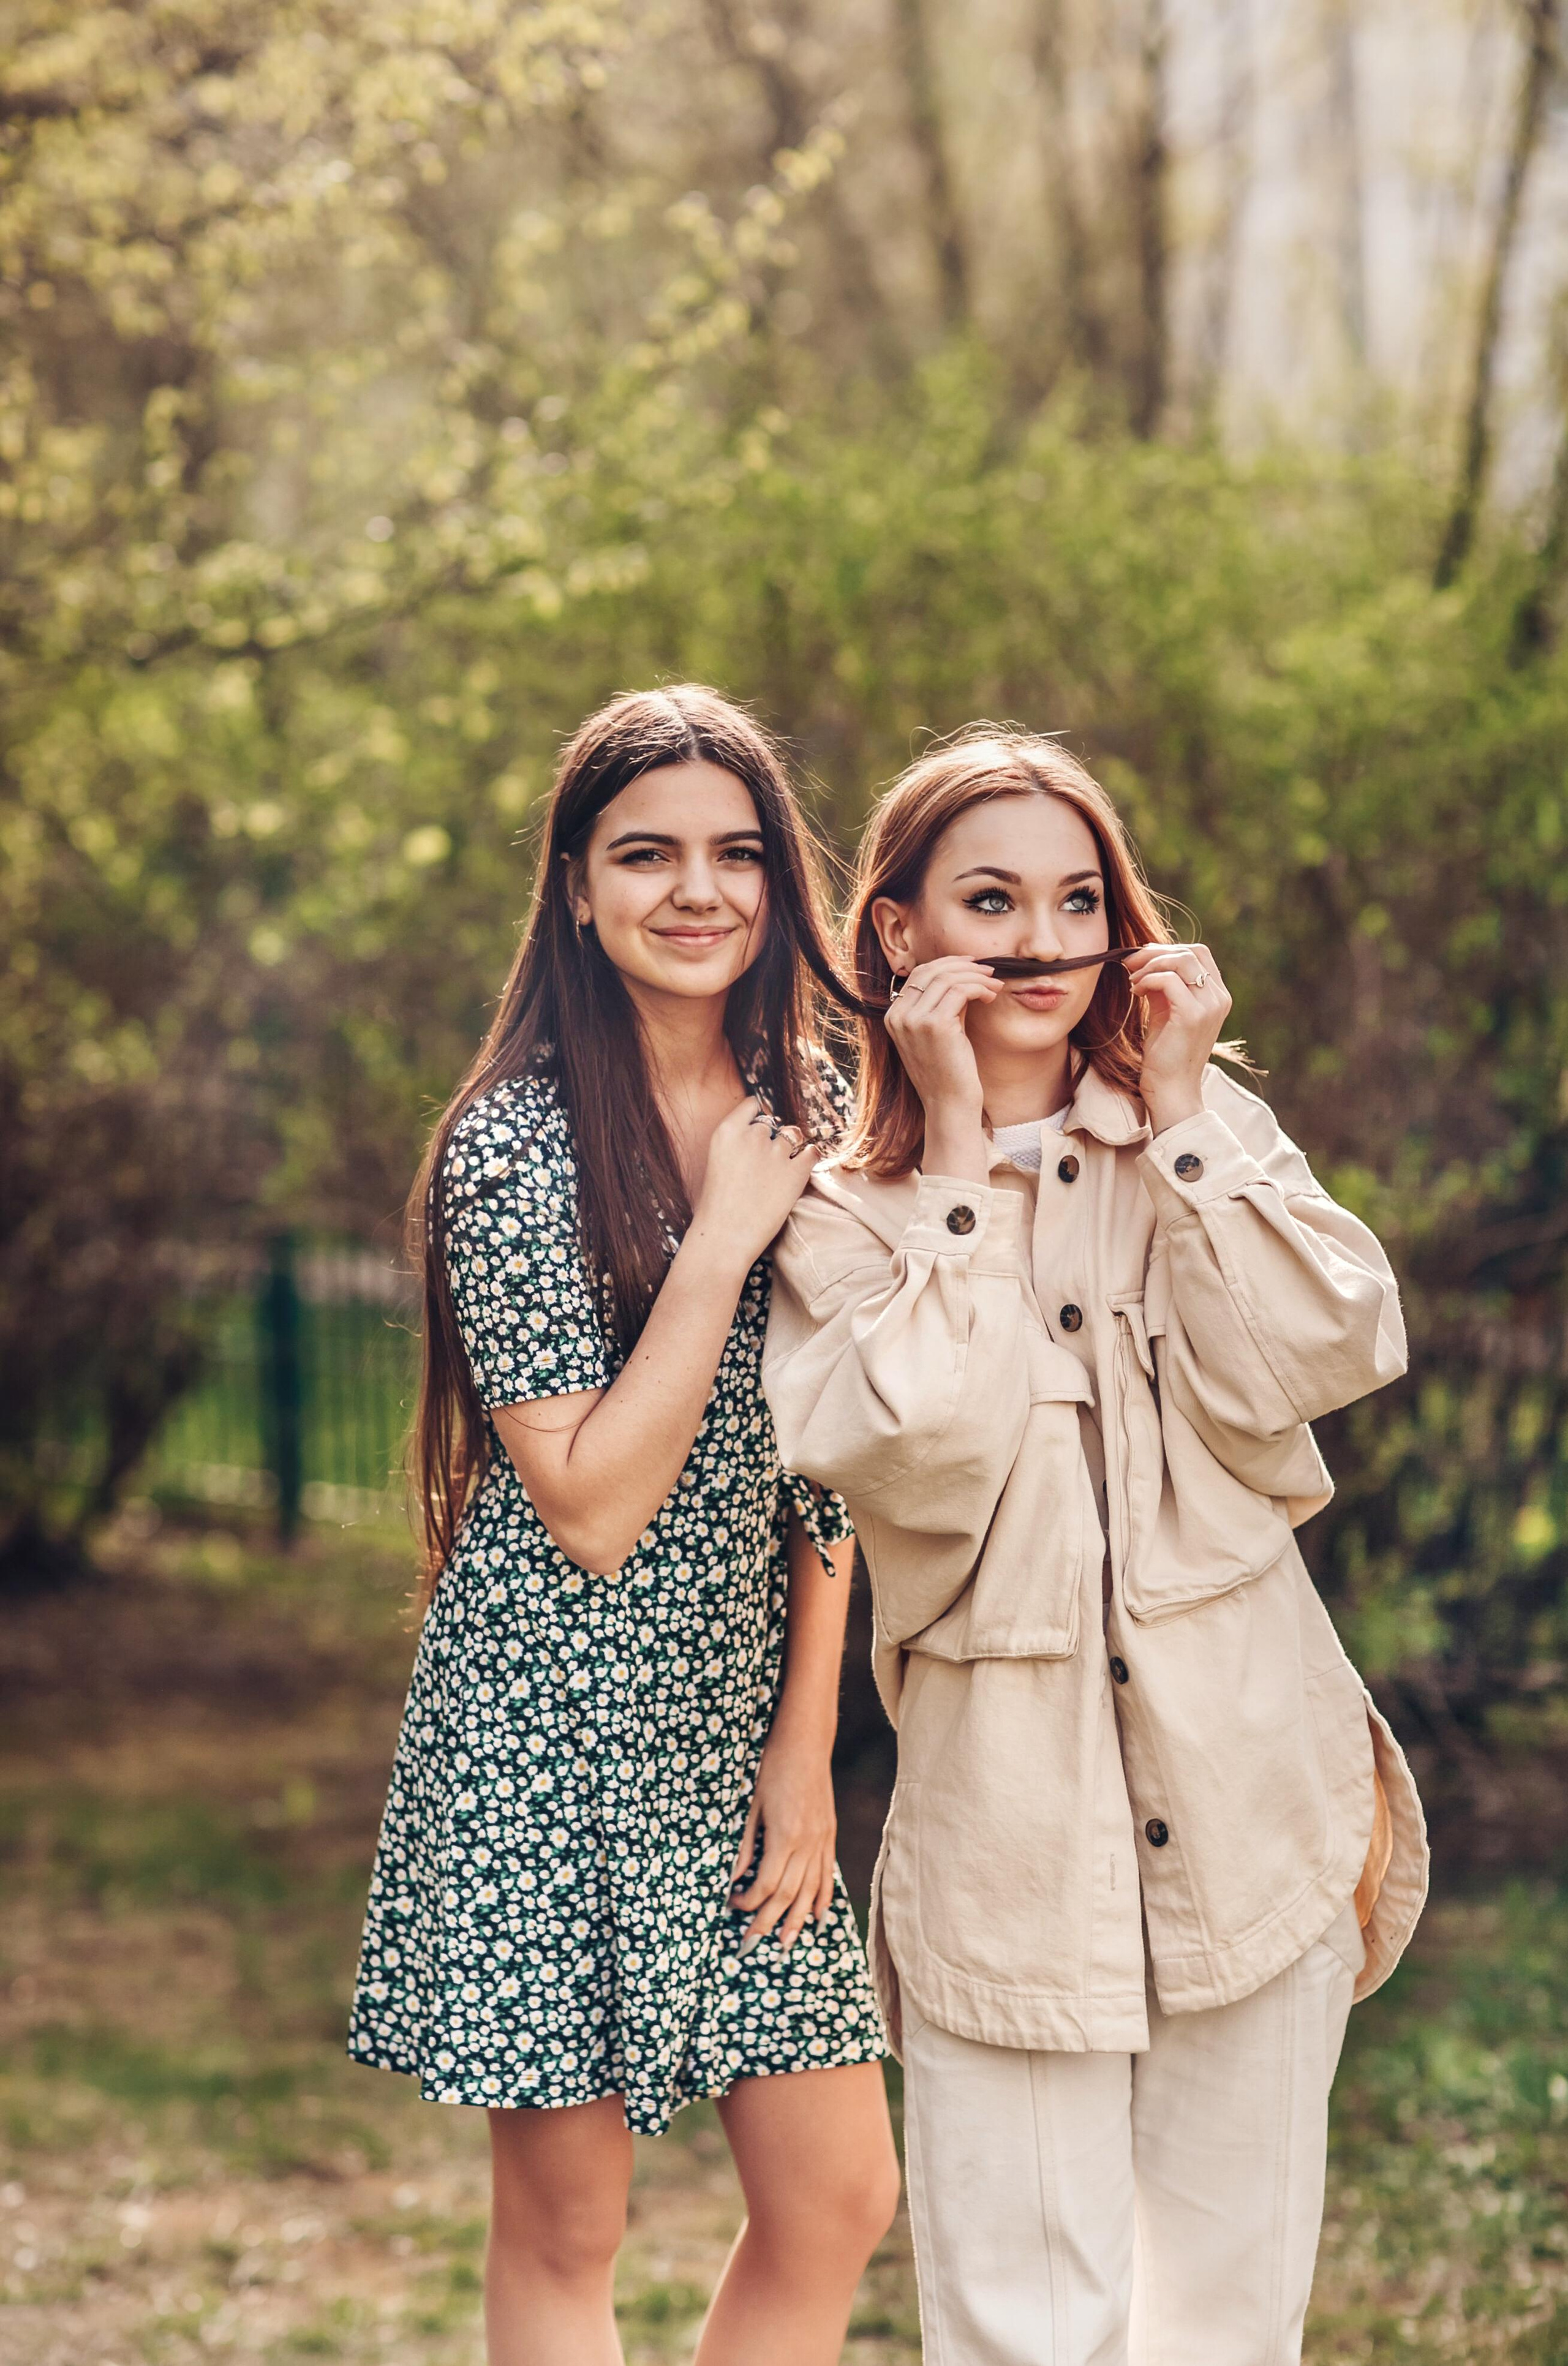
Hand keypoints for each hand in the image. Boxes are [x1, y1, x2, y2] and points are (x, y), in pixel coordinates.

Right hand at [690, 1095, 817, 1271]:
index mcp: (727, 1131)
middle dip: (771, 1139)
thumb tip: (760, 1135)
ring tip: (780, 1172)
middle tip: (765, 1164)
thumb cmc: (716, 1207)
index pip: (752, 1105)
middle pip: (771, 1123)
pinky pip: (812, 1152)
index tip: (759, 1131)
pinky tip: (799, 1171)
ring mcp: (776, 1152)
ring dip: (790, 1150)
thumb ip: (736, 1144)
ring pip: (793, 1136)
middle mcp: (753, 1135)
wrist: (725, 1238)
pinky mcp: (796, 1172)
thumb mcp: (717, 1162)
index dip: (757, 1118)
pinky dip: (809, 1159)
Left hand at [730, 1727, 837, 1953]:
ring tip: (785, 1943)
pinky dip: (823, 1898)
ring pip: (812, 1891)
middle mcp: (807, 1843)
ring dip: (797, 1920)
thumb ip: (744, 1844)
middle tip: (752, 1943)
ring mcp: (822, 1840)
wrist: (804, 1743)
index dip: (749, 1902)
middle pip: (789, 1895)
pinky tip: (817, 1916)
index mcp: (785, 1835)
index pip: (767, 1884)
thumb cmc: (772, 1768)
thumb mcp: (750, 1805)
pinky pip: (827, 1874)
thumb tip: (732, 1878)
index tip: (732, 1905)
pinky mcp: (829, 1835)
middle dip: (769, 1922)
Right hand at [883, 955, 998, 1181]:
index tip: (972, 966)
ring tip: (995, 985)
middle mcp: (898, 1016)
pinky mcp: (934, 1025)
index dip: (947, 964)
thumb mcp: (939, 1032)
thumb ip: (943, 1003)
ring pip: (947, 978)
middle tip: (989, 970)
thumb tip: (964, 974)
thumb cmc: (949, 1072)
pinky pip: (960, 990)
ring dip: (977, 977)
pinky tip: (991, 997)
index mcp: (894, 1017)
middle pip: (931, 970)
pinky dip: (979, 988)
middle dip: (964, 965)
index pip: (918, 974)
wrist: (950, 1105)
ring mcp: (913, 1020)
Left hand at [1125, 942, 1232, 1132]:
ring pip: (1181, 960)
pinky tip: (1135, 991)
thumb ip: (1163, 986)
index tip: (1141, 959)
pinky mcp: (1193, 1016)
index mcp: (1217, 995)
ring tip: (1132, 980)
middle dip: (1156, 952)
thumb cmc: (1166, 1054)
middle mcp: (1219, 998)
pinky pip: (1168, 980)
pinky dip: (1147, 979)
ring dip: (1150, 964)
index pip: (1198, 953)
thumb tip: (1146, 961)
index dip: (1167, 949)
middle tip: (1130, 963)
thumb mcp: (1166, 1012)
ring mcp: (1209, 1006)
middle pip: (1191, 951)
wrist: (1171, 1090)